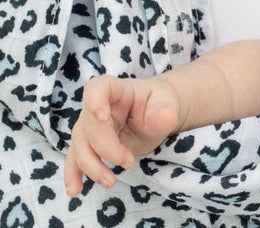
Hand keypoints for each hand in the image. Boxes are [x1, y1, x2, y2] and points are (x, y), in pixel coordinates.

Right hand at [64, 74, 182, 196]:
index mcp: (116, 90)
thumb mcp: (167, 104)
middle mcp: (97, 108)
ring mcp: (90, 127)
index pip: (98, 88)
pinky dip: (74, 175)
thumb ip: (164, 112)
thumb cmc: (159, 105)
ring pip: (80, 146)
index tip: (102, 117)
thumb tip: (163, 119)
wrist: (156, 114)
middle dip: (106, 148)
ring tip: (110, 181)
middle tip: (129, 162)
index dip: (95, 101)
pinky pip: (75, 159)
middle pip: (89, 127)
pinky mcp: (89, 145)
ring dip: (91, 166)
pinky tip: (75, 190)